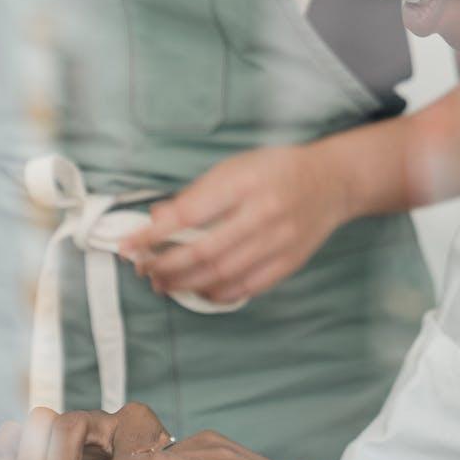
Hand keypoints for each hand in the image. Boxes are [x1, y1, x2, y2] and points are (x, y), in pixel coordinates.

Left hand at [121, 143, 352, 306]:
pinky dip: (216, 294)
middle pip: (203, 251)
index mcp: (245, 182)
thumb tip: (156, 219)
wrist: (331, 182)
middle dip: (165, 265)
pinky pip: (246, 287)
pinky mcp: (288, 263)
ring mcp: (279, 242)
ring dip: (185, 284)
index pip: (189, 213)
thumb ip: (196, 194)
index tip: (128, 245)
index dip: (153, 234)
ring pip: (222, 275)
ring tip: (162, 283)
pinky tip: (197, 290)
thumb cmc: (275, 170)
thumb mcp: (234, 166)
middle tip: (143, 269)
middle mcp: (264, 213)